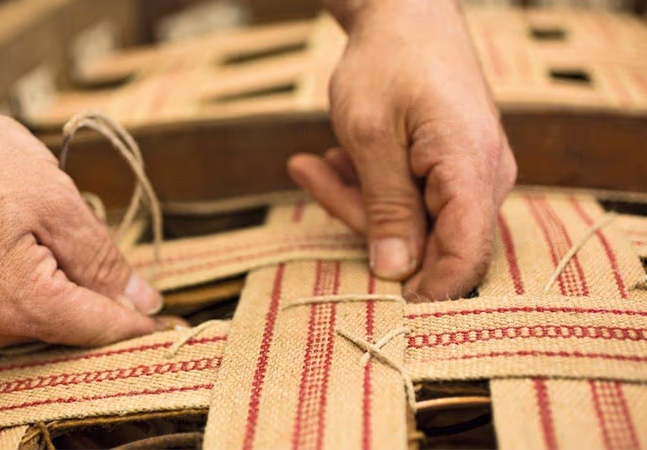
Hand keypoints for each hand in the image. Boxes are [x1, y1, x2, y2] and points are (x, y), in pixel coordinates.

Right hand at [0, 87, 164, 351]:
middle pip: (74, 329)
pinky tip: (36, 244)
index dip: (141, 323)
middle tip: (113, 256)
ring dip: (70, 288)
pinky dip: (41, 286)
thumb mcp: (57, 202)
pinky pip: (17, 310)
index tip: (173, 320)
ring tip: (56, 233)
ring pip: (47, 320)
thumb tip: (141, 299)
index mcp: (20, 305)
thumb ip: (103, 260)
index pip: (101, 330)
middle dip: (103, 297)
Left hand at [289, 0, 515, 299]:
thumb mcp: (369, 136)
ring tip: (317, 159)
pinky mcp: (453, 168)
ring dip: (359, 198)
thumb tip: (396, 274)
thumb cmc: (386, 63)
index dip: (426, 288)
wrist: (405, 12)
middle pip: (431, 240)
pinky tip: (334, 158)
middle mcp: (484, 176)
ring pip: (415, 220)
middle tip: (314, 175)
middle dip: (364, 219)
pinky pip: (414, 197)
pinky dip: (371, 185)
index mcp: (470, 168)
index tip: (379, 294)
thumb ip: (385, 208)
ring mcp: (472, 173)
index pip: (465, 256)